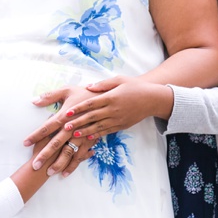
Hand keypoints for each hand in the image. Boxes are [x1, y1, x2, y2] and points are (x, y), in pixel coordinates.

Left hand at [23, 86, 97, 176]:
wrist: (110, 97)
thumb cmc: (86, 92)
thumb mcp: (67, 90)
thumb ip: (50, 96)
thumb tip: (34, 101)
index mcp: (65, 116)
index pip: (47, 127)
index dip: (36, 135)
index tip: (25, 143)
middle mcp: (72, 128)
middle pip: (56, 143)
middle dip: (45, 155)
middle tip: (35, 165)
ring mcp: (82, 136)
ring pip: (69, 152)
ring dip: (59, 163)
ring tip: (49, 172)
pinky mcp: (91, 140)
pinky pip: (81, 155)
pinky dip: (73, 165)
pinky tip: (66, 173)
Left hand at [50, 75, 172, 139]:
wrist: (152, 99)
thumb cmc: (135, 86)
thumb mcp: (119, 79)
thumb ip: (103, 84)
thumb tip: (88, 86)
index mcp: (111, 97)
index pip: (91, 103)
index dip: (78, 109)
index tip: (67, 112)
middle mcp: (113, 109)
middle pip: (92, 117)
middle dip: (78, 122)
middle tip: (65, 127)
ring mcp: (118, 119)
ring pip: (98, 127)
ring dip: (85, 131)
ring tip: (74, 135)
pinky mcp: (122, 125)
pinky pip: (107, 131)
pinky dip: (97, 135)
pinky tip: (88, 138)